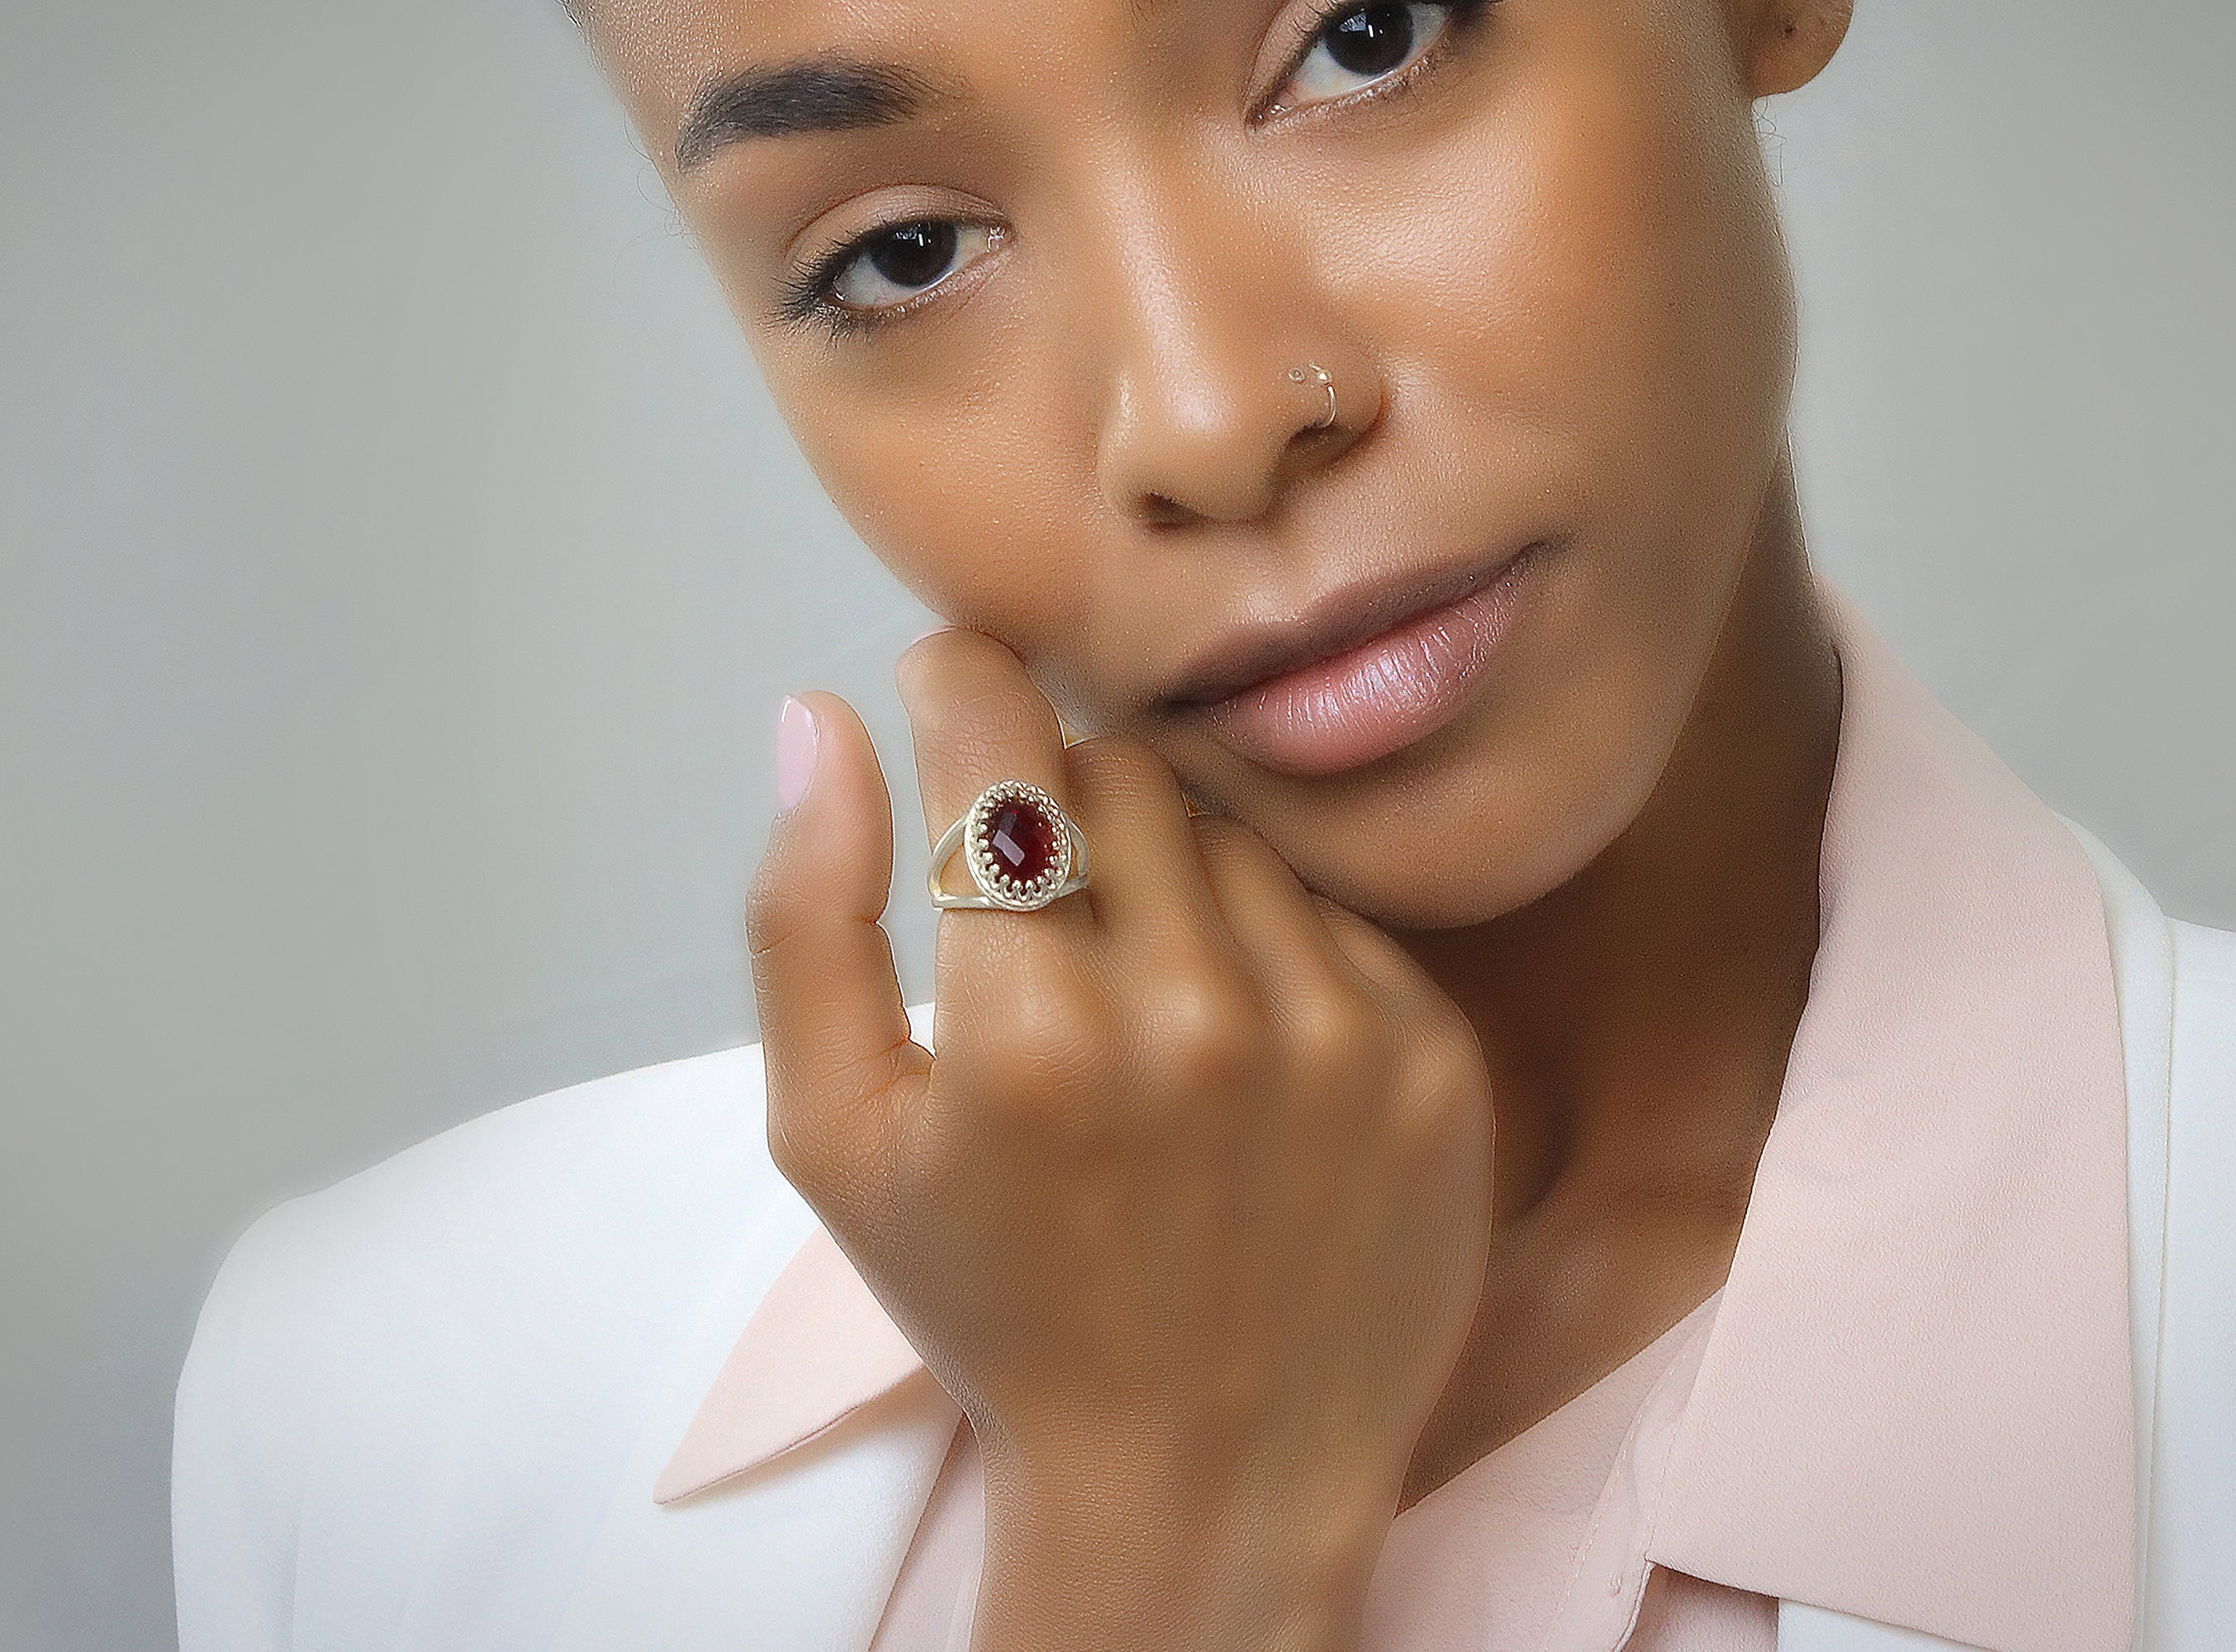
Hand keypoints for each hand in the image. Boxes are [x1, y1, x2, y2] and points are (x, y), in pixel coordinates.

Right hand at [748, 632, 1494, 1651]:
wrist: (1210, 1481)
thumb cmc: (999, 1308)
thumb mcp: (837, 1139)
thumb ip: (803, 917)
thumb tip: (815, 715)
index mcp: (1024, 1033)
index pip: (994, 731)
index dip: (957, 680)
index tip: (951, 684)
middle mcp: (1192, 1015)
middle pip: (1118, 762)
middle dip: (1061, 796)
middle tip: (1042, 897)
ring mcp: (1333, 1033)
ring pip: (1231, 827)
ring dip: (1172, 871)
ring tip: (1143, 998)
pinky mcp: (1432, 1056)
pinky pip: (1334, 909)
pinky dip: (1274, 946)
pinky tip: (1243, 1053)